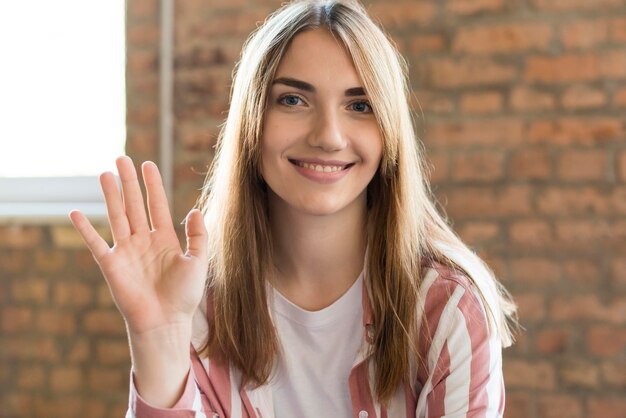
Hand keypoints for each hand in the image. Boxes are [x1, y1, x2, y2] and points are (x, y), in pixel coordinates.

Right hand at [69, 156, 207, 335]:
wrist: (166, 323)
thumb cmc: (184, 296)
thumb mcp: (198, 262)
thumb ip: (198, 235)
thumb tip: (194, 209)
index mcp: (165, 239)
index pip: (157, 205)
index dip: (153, 185)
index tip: (147, 163)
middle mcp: (143, 241)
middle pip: (134, 205)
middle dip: (128, 182)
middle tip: (121, 158)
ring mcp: (126, 251)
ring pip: (116, 217)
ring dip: (110, 196)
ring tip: (105, 174)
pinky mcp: (111, 265)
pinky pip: (95, 243)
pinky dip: (85, 229)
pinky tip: (75, 212)